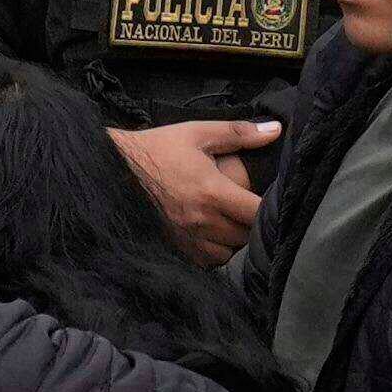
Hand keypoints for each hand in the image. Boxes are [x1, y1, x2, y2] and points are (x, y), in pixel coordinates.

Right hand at [119, 113, 274, 257]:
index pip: (257, 211)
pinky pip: (207, 262)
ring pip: (229, 253)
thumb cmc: (159, 149)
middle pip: (246, 236)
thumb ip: (239, 133)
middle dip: (256, 224)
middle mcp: (201, 220)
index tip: (276, 200)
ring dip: (237, 240)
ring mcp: (187, 238)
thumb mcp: (198, 132)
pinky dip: (216, 252)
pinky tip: (215, 235)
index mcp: (212, 192)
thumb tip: (275, 130)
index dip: (272, 208)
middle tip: (254, 208)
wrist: (115, 169)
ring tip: (235, 222)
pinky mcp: (175, 246)